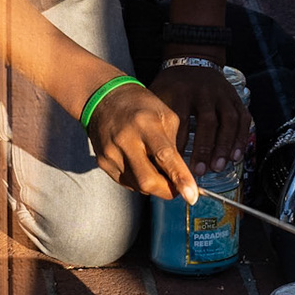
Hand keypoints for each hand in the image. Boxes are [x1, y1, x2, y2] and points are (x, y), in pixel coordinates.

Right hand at [84, 80, 199, 202]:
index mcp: (145, 124)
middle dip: (167, 190)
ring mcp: (111, 153)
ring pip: (138, 186)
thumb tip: (182, 175)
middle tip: (179, 188)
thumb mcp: (166, 116)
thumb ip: (175, 145)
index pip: (165, 156)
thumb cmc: (140, 105)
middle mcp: (125, 140)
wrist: (103, 98)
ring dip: (154, 185)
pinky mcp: (103, 162)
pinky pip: (127, 183)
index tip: (191, 196)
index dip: (180, 178)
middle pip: (148, 180)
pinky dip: (140, 180)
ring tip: (159, 169)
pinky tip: (142, 165)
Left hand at [149, 62, 249, 177]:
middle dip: (204, 148)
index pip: (181, 119)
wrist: (192, 60)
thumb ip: (155, 119)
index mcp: (181, 90)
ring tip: (218, 166)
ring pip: (228, 120)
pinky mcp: (235, 98)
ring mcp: (222, 93)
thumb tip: (147, 150)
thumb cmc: (171, 84)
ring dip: (224, 146)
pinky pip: (243, 118)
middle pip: (207, 121)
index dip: (179, 143)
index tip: (176, 164)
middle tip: (199, 170)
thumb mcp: (158, 94)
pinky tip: (235, 155)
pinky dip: (241, 138)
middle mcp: (203, 91)